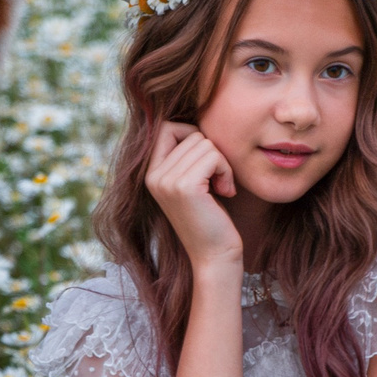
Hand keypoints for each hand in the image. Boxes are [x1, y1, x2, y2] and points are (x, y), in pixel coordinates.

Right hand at [144, 122, 242, 268]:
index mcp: (150, 173)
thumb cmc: (210, 219)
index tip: (206, 162)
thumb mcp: (192, 183)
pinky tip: (225, 192)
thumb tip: (196, 119)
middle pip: (190, 133)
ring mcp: (165, 181)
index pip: (167, 127)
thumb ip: (186, 156)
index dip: (192, 135)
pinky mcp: (184, 186)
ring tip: (221, 188)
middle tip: (217, 181)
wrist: (214, 257)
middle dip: (212, 153)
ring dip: (222, 163)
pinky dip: (226, 170)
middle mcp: (152, 175)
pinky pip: (213, 155)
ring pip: (204, 142)